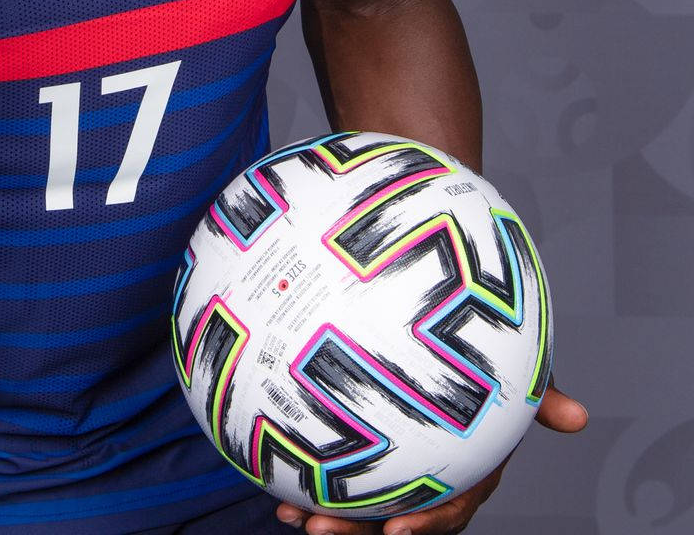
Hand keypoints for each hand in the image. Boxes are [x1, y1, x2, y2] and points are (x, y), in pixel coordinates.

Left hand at [273, 384, 587, 533]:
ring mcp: (394, 464)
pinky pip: (336, 468)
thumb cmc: (487, 366)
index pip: (450, 508)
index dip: (426, 525)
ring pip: (359, 501)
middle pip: (394, 515)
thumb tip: (580, 416)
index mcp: (466, 469)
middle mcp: (429, 475)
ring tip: (290, 514)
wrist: (447, 339)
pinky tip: (274, 479)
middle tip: (320, 531)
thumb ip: (537, 398)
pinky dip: (307, 476)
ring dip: (325, 513)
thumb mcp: (513, 378)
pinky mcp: (363, 446)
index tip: (397, 533)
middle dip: (357, 532)